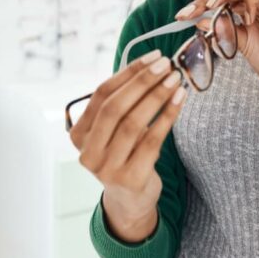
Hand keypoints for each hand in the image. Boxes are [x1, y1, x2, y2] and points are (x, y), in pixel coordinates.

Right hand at [68, 50, 186, 241]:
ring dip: (157, 97)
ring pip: (133, 123)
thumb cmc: (124, 154)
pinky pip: (151, 141)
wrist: (129, 200)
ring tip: (176, 80)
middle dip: (143, 82)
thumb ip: (122, 102)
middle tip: (166, 65)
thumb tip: (152, 63)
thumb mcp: (114, 130)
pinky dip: (167, 117)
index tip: (153, 57)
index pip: (101, 95)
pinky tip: (180, 100)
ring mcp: (106, 169)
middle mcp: (87, 152)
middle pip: (114, 108)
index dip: (128, 73)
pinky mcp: (130, 179)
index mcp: (78, 134)